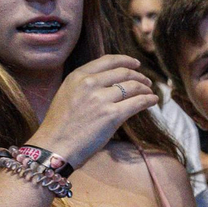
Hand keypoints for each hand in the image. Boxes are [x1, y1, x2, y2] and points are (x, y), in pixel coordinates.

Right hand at [31, 55, 158, 166]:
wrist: (54, 146)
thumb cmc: (60, 125)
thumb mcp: (68, 94)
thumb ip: (86, 86)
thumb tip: (111, 82)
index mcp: (77, 76)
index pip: (107, 61)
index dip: (126, 61)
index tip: (136, 64)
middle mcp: (89, 83)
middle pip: (124, 73)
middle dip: (139, 76)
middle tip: (147, 82)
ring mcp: (101, 98)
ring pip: (133, 86)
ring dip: (146, 89)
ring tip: (150, 92)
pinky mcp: (112, 115)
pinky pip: (138, 102)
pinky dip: (149, 100)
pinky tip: (153, 101)